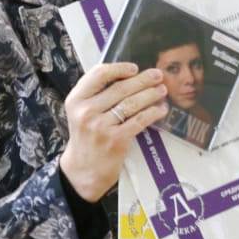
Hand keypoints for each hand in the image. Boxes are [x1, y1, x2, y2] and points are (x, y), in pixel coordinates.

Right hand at [60, 62, 168, 201]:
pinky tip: (161, 109)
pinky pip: (139, 120)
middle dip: (143, 80)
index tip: (134, 68)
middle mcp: (87, 111)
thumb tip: (128, 75)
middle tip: (158, 75)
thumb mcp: (80, 111)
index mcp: (76, 99)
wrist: (83, 169)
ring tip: (162, 90)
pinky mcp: (116, 140)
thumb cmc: (86, 136)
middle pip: (121, 88)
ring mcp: (101, 126)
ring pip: (132, 103)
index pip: (98, 74)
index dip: (119, 68)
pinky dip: (153, 113)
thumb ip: (97, 94)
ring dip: (151, 94)